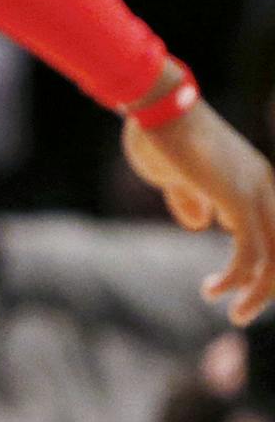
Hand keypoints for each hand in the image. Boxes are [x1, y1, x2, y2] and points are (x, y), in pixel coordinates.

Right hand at [124, 97, 274, 324]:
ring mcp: (257, 193)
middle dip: (268, 289)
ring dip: (257, 294)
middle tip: (242, 313)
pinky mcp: (239, 201)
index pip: (274, 233)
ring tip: (236, 315)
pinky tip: (213, 290)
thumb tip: (200, 223)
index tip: (229, 287)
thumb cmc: (160, 135)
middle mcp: (267, 187)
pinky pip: (250, 253)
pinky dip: (236, 280)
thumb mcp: (175, 176)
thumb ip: (189, 199)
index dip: (260, 267)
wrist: (159, 106)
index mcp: (256, 180)